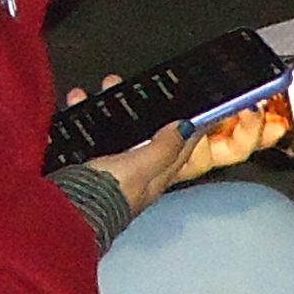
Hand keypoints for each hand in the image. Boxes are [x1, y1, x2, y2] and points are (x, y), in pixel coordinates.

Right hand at [96, 99, 293, 220]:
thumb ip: (164, 148)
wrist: (64, 212)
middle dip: (156, 104)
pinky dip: (88, 114)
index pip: (195, 143)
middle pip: (158, 129)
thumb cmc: (105, 196)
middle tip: (154, 81)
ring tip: (108, 85)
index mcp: (161, 171)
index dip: (213, 122)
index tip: (229, 100)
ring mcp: (116, 165)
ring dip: (118, 104)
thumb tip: (189, 125)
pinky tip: (77, 100)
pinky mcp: (91, 163)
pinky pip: (95, 132)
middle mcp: (143, 169)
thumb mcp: (141, 168)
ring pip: (125, 127)